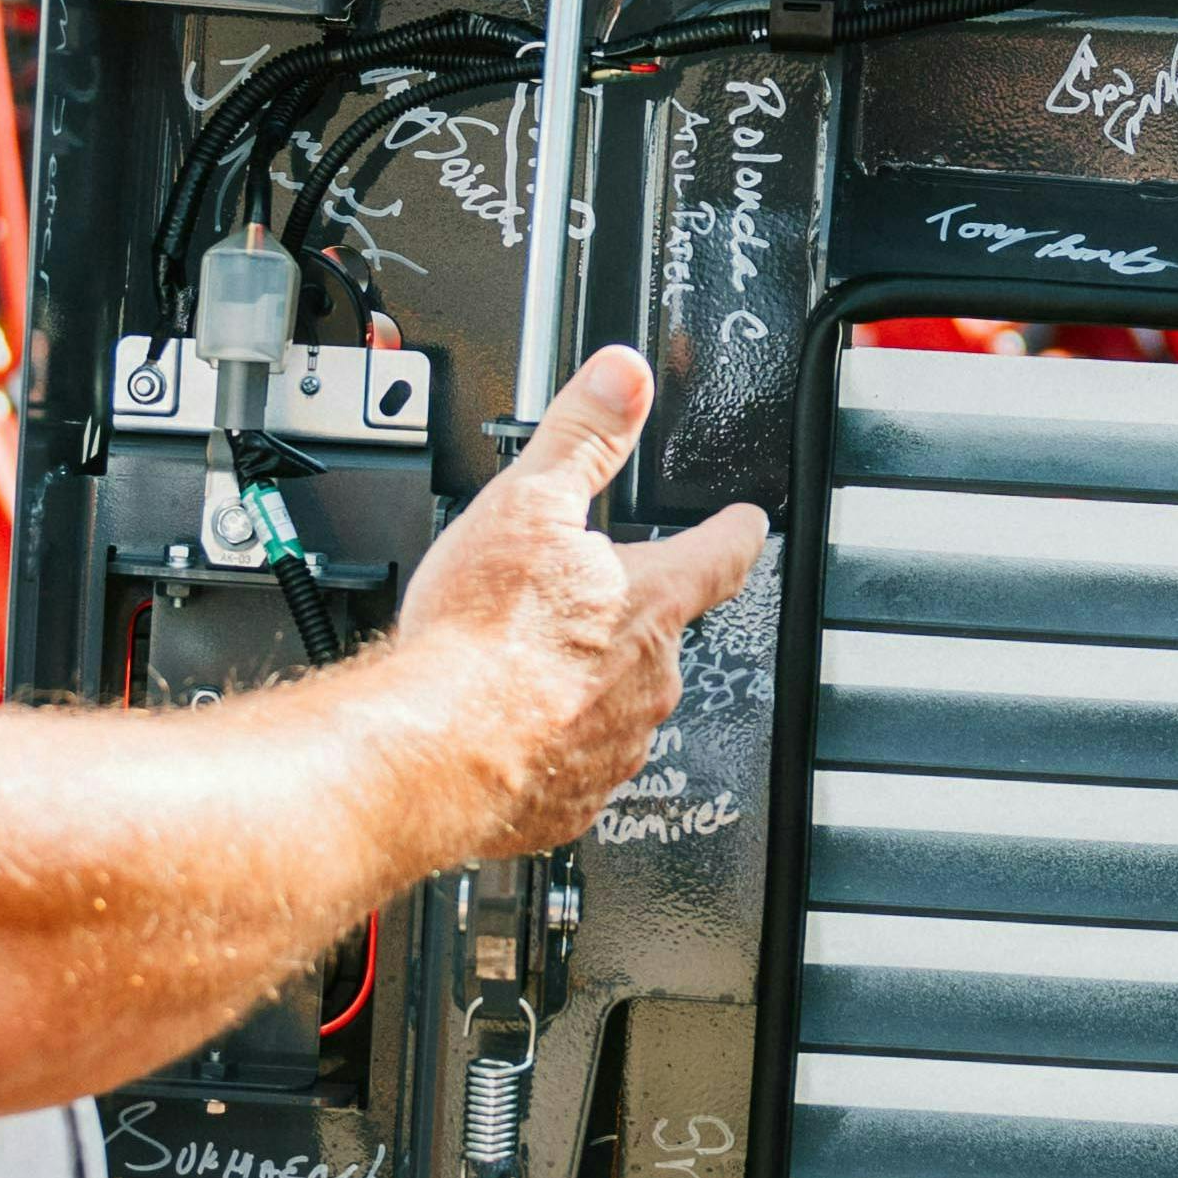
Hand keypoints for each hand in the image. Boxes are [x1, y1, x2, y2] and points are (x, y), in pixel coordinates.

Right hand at [378, 343, 769, 856]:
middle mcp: (649, 680)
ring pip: (614, 705)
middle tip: (568, 606)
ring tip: (518, 668)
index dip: (734, 532)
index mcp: (650, 602)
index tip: (746, 524)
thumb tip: (624, 377)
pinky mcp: (570, 800)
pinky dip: (544, 748)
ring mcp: (615, 747)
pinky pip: (572, 767)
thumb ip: (582, 435)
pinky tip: (500, 728)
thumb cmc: (478, 638)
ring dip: (579, 687)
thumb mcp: (529, 502)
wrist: (431, 752)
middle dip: (621, 619)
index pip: (719, 556)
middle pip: (656, 636)